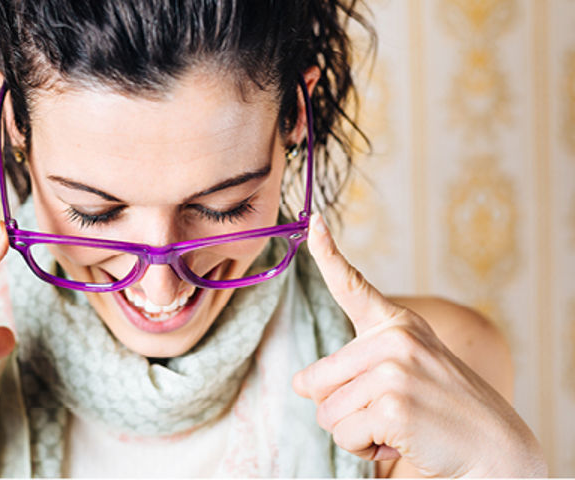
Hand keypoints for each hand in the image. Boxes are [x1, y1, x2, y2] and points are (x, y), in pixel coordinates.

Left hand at [292, 214, 545, 476]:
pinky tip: (398, 442)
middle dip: (336, 408)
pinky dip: (363, 450)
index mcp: (395, 325)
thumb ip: (355, 367)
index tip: (314, 223)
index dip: (327, 253)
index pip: (352, 285)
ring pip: (326, 412)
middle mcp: (393, 339)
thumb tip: (299, 383)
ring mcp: (393, 370)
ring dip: (352, 432)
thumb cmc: (440, 408)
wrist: (493, 445)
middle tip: (380, 413)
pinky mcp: (392, 405)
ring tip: (395, 427)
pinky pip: (344, 435)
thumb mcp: (405, 369)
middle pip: (314, 380)